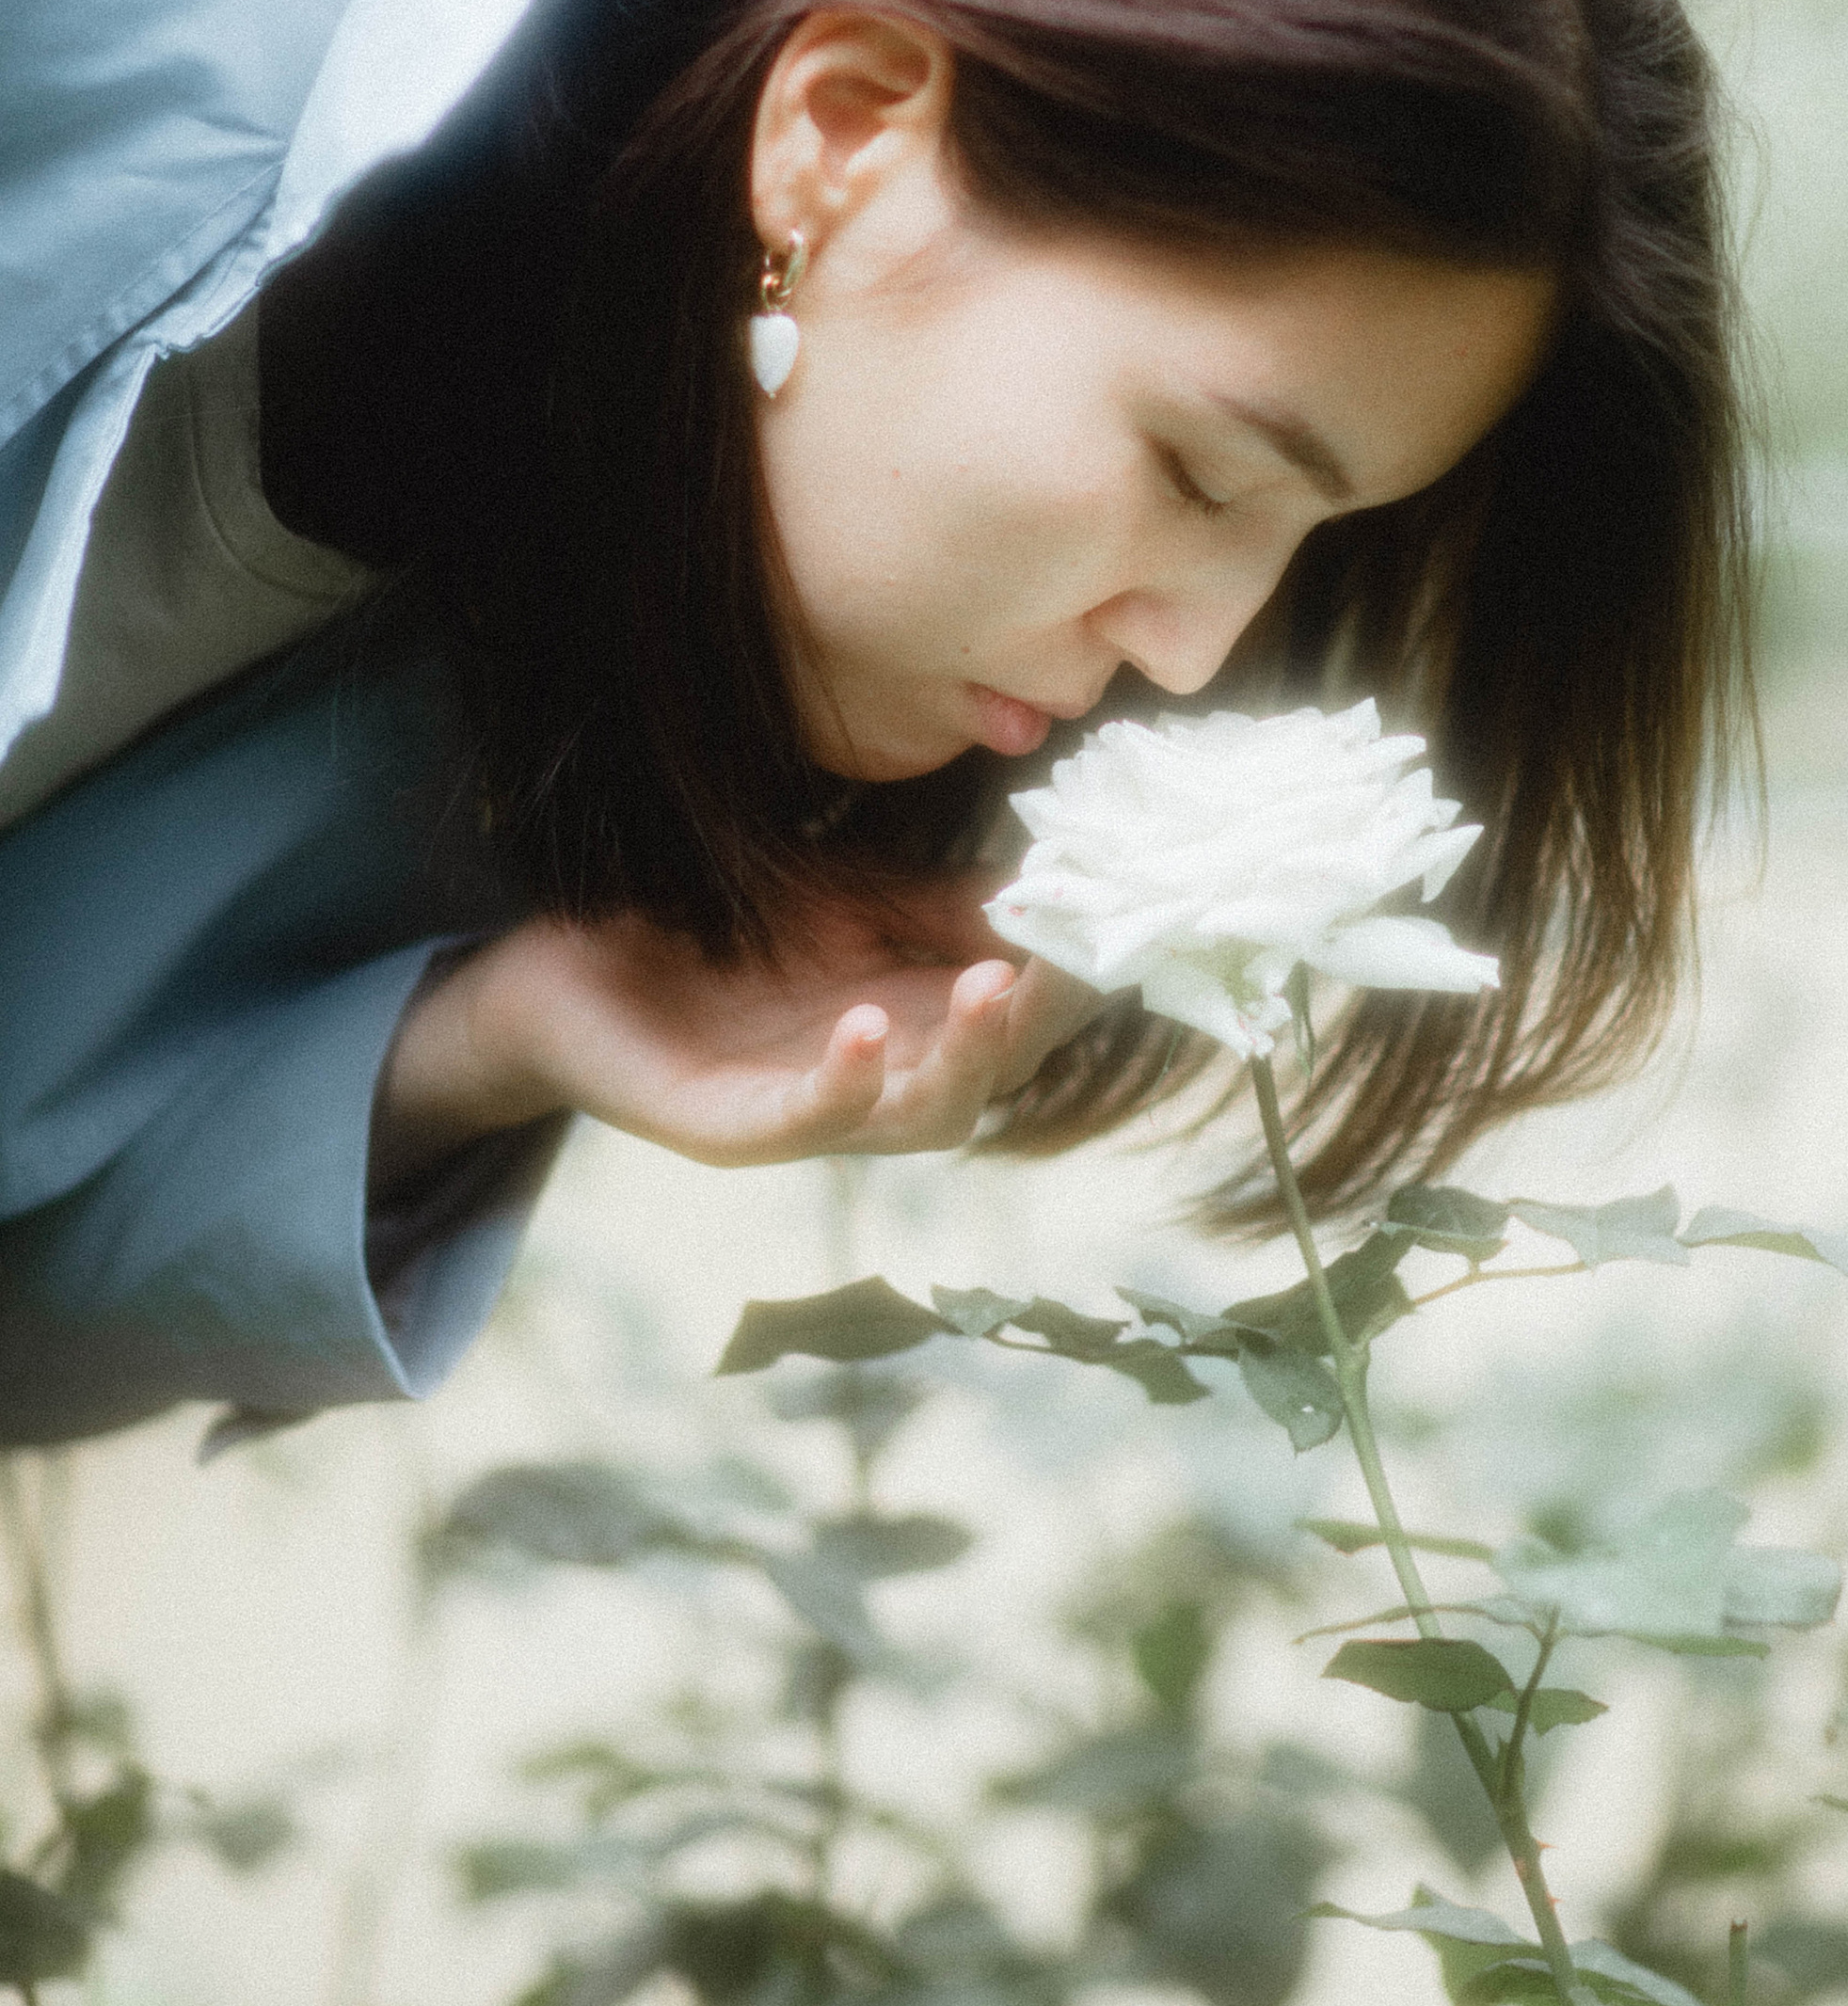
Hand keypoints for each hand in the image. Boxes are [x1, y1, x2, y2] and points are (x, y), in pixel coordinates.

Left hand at [371, 870, 1094, 1192]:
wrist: (561, 963)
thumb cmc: (715, 934)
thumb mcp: (852, 898)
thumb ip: (947, 901)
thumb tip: (1062, 875)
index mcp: (918, 1024)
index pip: (1027, 1012)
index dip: (1079, 974)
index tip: (1128, 913)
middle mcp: (880, 1081)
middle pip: (993, 1073)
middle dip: (1040, 1018)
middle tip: (1075, 956)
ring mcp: (807, 1114)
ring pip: (918, 1116)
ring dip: (965, 1056)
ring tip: (995, 984)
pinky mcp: (726, 1129)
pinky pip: (800, 1123)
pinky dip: (842, 1081)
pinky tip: (862, 1023)